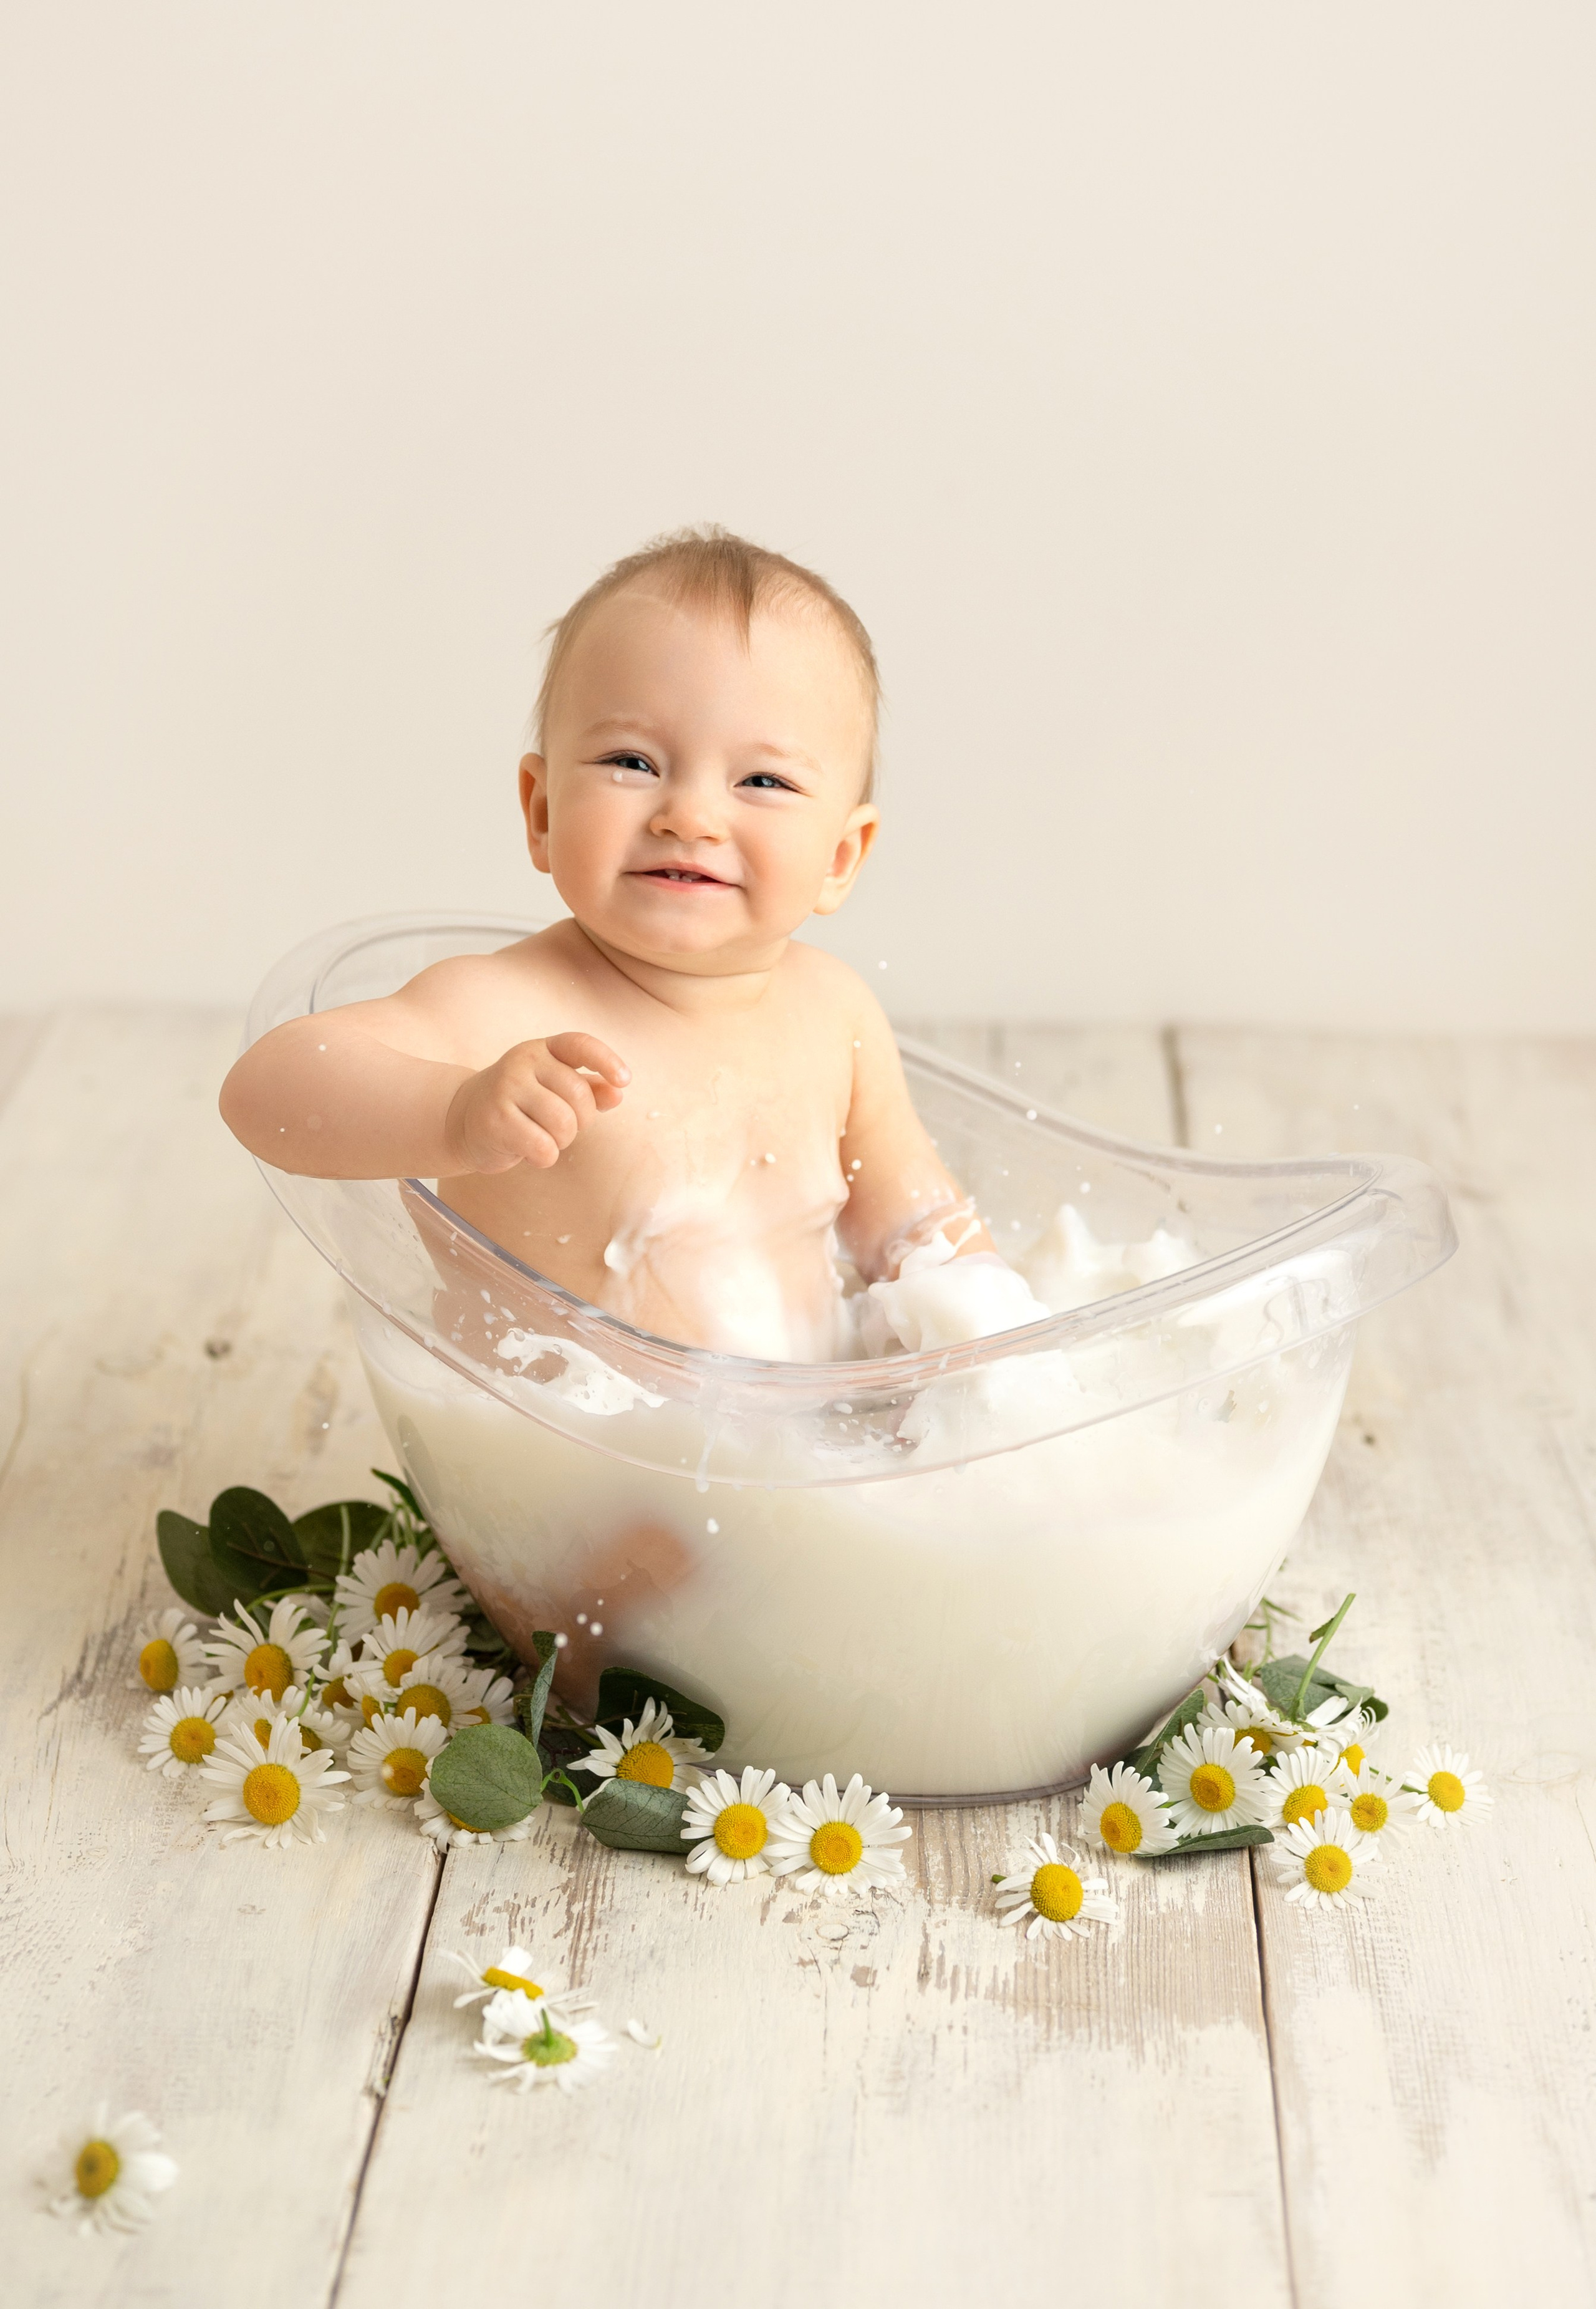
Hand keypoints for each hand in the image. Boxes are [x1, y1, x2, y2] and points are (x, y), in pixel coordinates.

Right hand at [443, 1034, 628, 1172]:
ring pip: (563, 1124)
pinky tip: (527, 1150)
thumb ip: (589, 1089)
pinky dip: (544, 1157)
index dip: (606, 1060)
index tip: (624, 1081)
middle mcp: (523, 1062)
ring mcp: (505, 1089)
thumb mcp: (555, 1090)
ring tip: (542, 1137)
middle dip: (580, 1121)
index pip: (580, 1044)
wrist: (464, 1119)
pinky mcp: (494, 1120)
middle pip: (579, 1096)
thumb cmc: (521, 1105)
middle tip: (559, 1127)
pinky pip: (543, 1148)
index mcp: (543, 1050)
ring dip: (561, 1141)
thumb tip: (617, 1092)